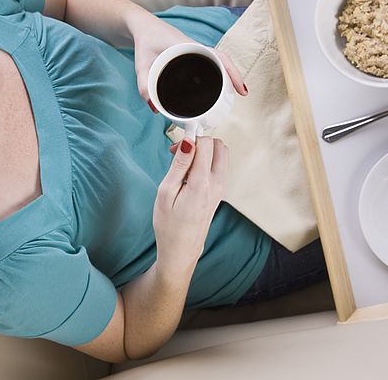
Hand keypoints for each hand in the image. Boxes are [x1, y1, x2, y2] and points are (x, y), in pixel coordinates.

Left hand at [131, 17, 247, 104]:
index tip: (240, 88)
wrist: (143, 26)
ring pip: (218, 60)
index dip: (231, 72)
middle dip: (234, 76)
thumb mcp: (141, 64)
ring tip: (233, 92)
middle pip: (222, 60)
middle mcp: (195, 47)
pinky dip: (219, 71)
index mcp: (188, 46)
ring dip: (228, 74)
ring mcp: (196, 49)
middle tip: (241, 94)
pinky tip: (219, 84)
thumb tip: (154, 107)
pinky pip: (211, 60)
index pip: (217, 57)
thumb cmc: (144, 41)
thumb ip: (144, 86)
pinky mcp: (193, 52)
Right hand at [152, 137, 228, 277]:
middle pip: (219, 145)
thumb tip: (188, 141)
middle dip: (200, 141)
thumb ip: (179, 164)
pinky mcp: (220, 191)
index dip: (189, 138)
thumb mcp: (166, 192)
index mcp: (202, 183)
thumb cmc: (169, 225)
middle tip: (180, 152)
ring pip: (222, 154)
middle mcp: (217, 184)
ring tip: (183, 162)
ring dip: (204, 150)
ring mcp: (221, 188)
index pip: (206, 144)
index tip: (175, 147)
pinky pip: (219, 166)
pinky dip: (206, 161)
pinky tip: (189, 172)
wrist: (181, 249)